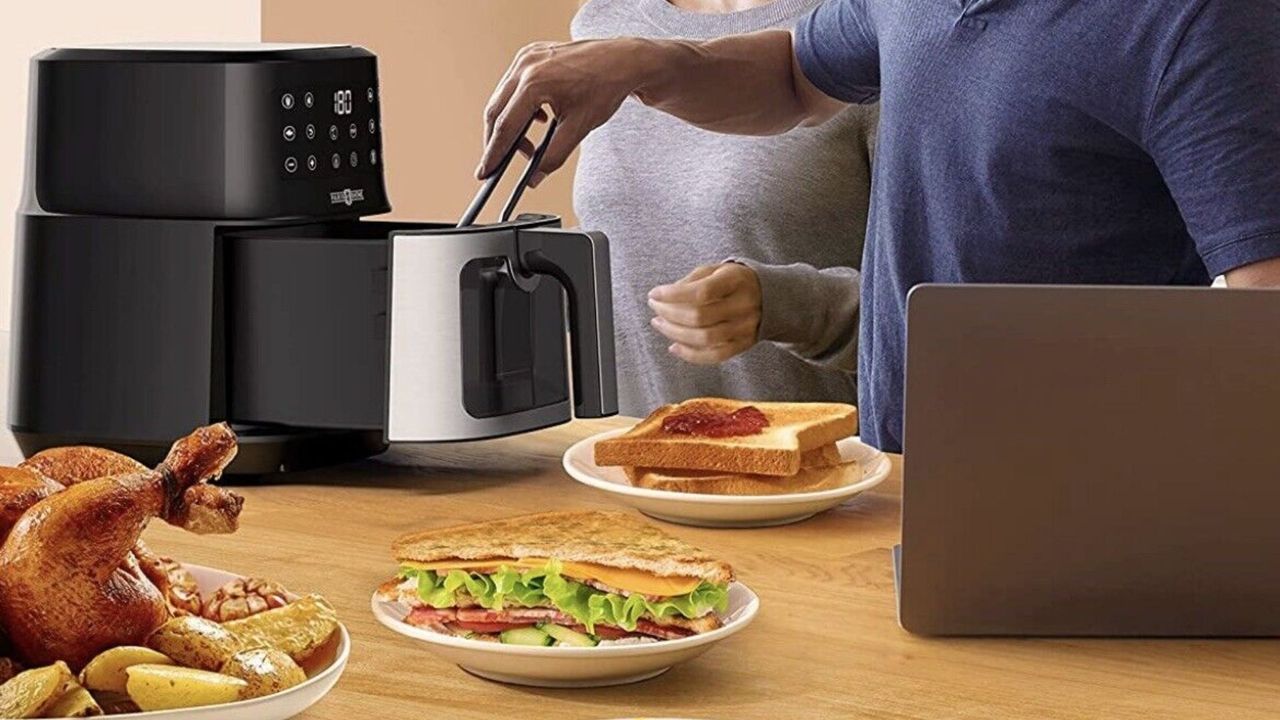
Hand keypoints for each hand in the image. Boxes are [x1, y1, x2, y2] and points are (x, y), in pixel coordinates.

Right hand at [479, 38, 655, 185]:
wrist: (623, 61)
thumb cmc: (606, 86)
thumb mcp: (579, 128)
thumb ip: (553, 156)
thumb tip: (535, 177)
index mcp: (535, 82)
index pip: (505, 126)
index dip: (494, 153)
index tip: (485, 172)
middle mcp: (526, 65)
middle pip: (496, 111)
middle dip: (497, 141)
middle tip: (498, 164)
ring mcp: (527, 57)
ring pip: (502, 98)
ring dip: (509, 124)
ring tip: (527, 145)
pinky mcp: (531, 55)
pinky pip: (513, 85)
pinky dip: (518, 106)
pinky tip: (537, 119)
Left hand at [648, 264, 762, 363]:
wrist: (770, 296)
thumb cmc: (734, 282)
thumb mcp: (715, 270)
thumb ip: (691, 281)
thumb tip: (664, 297)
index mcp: (736, 280)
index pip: (702, 291)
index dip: (673, 295)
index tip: (654, 293)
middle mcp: (744, 305)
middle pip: (699, 317)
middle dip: (669, 314)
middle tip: (655, 308)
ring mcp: (745, 328)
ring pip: (704, 339)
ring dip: (675, 333)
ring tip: (660, 323)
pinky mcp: (743, 345)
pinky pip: (714, 356)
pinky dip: (690, 354)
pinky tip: (674, 346)